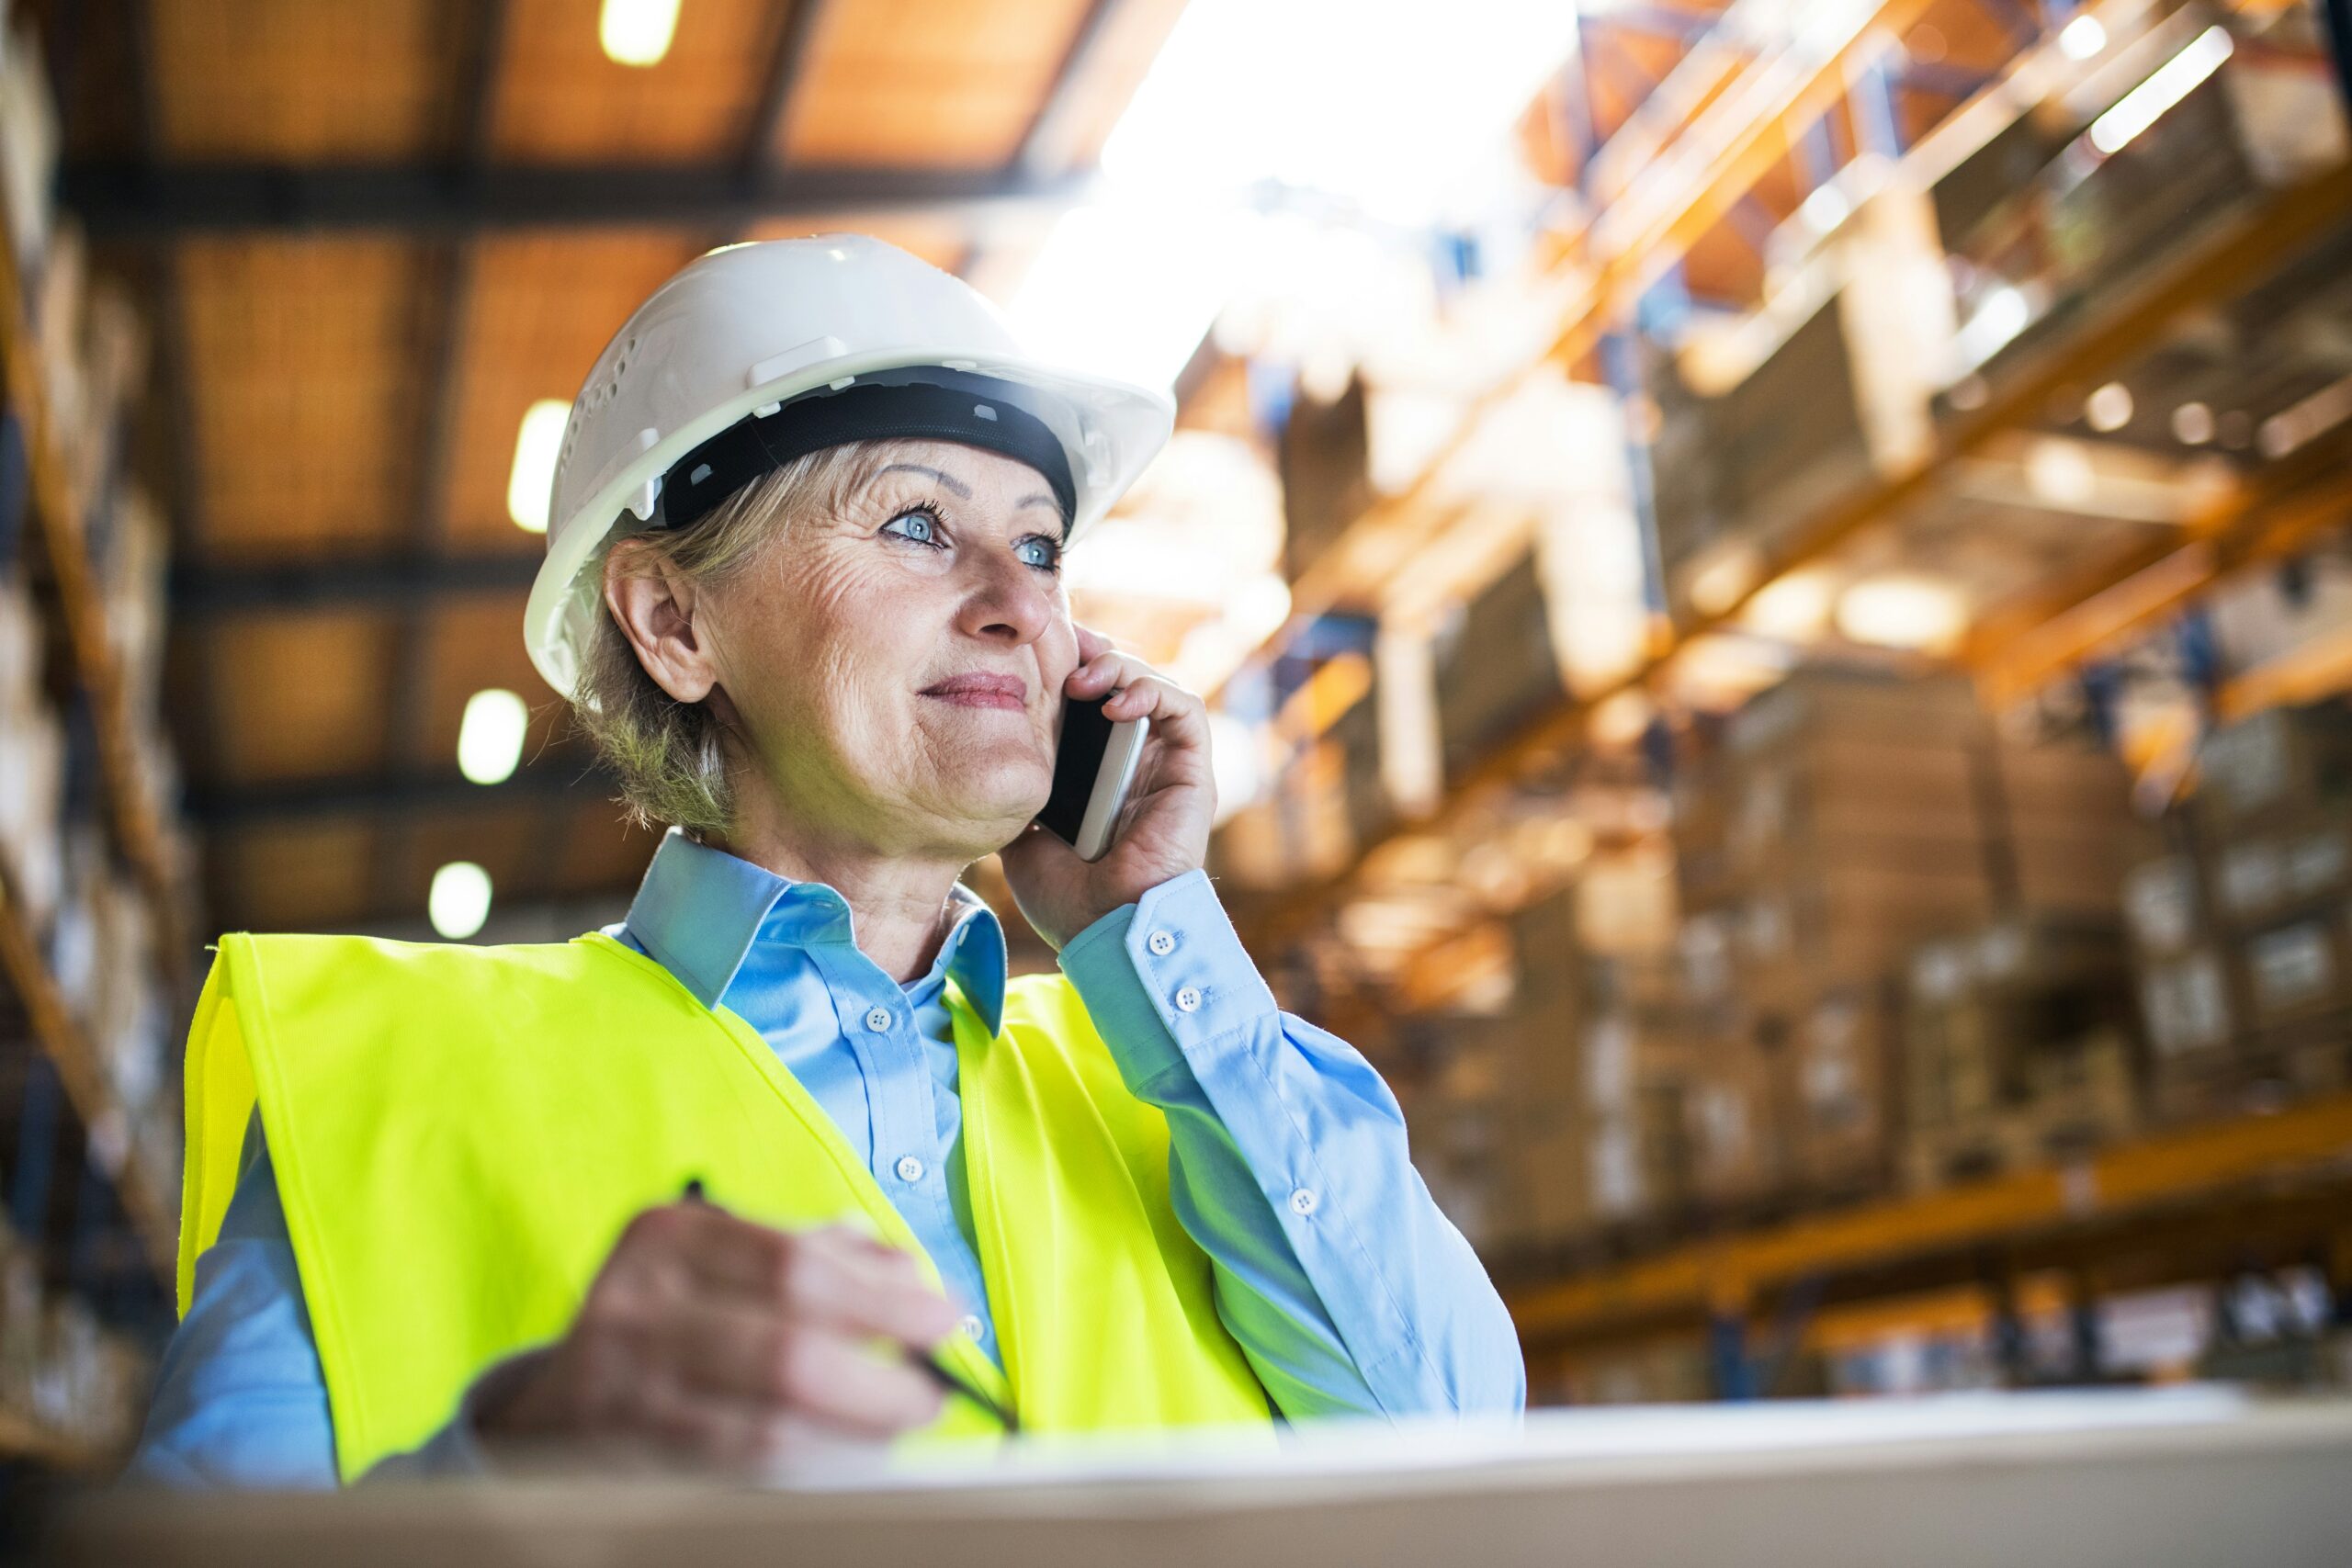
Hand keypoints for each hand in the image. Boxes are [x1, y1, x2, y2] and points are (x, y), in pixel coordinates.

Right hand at [473, 1200, 958, 1472]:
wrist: (560, 1397)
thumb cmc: (671, 1318)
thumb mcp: (722, 1261)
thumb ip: (813, 1256)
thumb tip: (907, 1271)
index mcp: (670, 1235)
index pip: (797, 1266)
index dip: (883, 1298)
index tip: (944, 1319)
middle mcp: (637, 1303)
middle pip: (788, 1351)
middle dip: (878, 1381)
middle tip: (930, 1394)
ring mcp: (625, 1385)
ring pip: (767, 1425)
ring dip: (851, 1435)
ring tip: (895, 1431)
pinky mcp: (625, 1455)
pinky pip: (739, 1470)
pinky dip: (805, 1467)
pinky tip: (842, 1458)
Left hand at [1000, 626, 1215, 949]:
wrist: (1105, 930)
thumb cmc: (1067, 898)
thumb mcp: (1020, 834)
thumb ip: (1017, 792)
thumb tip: (992, 759)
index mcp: (1098, 774)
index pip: (1090, 703)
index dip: (1068, 669)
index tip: (1034, 654)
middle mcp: (1135, 763)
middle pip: (1122, 683)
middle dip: (1092, 656)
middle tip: (1059, 648)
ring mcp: (1166, 765)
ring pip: (1154, 687)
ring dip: (1119, 668)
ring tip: (1082, 679)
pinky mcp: (1193, 772)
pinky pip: (1185, 710)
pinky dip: (1153, 692)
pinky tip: (1114, 704)